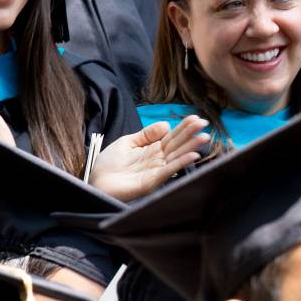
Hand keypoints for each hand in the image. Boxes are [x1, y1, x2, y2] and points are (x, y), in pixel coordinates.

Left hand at [91, 116, 212, 200]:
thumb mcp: (127, 142)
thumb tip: (166, 124)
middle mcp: (157, 160)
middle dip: (191, 134)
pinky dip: (180, 163)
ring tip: (204, 137)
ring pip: (177, 156)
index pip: (172, 136)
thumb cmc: (109, 164)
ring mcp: (156, 171)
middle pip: (177, 145)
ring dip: (191, 147)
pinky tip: (192, 156)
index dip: (184, 127)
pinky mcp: (152, 182)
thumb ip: (146, 134)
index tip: (196, 118)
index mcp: (152, 149)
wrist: (95, 182)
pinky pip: (169, 171)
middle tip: (205, 124)